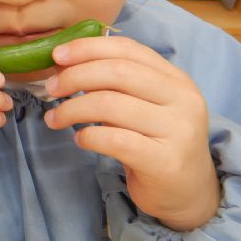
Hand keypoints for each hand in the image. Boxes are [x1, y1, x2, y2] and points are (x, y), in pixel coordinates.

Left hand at [44, 35, 219, 230]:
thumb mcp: (142, 105)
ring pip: (111, 104)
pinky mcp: (166, 161)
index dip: (87, 48)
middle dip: (75, 76)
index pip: (128, 49)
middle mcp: (182, 99)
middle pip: (117, 72)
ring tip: (55, 119)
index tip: (57, 56)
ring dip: (72, 109)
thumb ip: (114, 83)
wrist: (189, 192)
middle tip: (51, 88)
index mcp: (175, 78)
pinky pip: (114, 140)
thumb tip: (65, 64)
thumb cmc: (155, 142)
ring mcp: (178, 130)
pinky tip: (80, 139)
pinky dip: (88, 136)